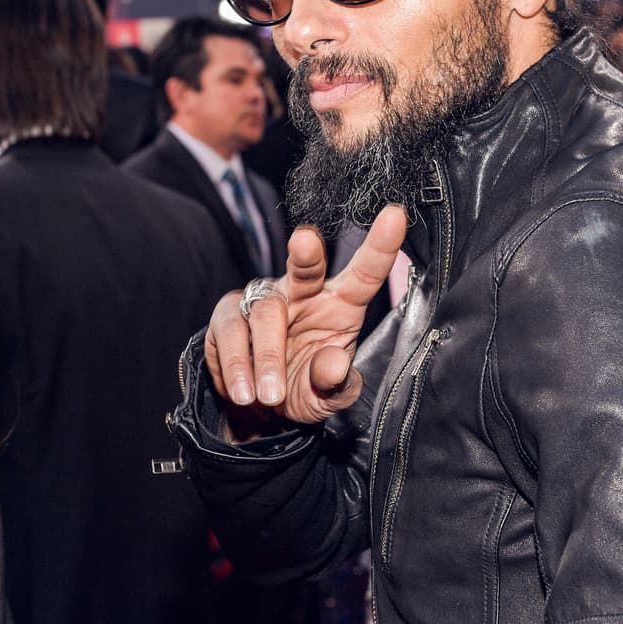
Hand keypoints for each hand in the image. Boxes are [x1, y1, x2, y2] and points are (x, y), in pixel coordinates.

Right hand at [205, 204, 407, 426]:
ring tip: (271, 396)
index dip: (380, 246)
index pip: (365, 273)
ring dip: (267, 358)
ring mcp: (263, 299)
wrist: (257, 407)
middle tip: (305, 241)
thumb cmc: (303, 387)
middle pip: (306, 266)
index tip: (395, 215)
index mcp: (340, 304)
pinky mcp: (228, 314)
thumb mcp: (326, 396)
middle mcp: (303, 292)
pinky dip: (237, 366)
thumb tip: (335, 365)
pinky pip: (230, 331)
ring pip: (265, 312)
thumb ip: (335, 384)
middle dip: (306, 253)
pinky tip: (243, 392)